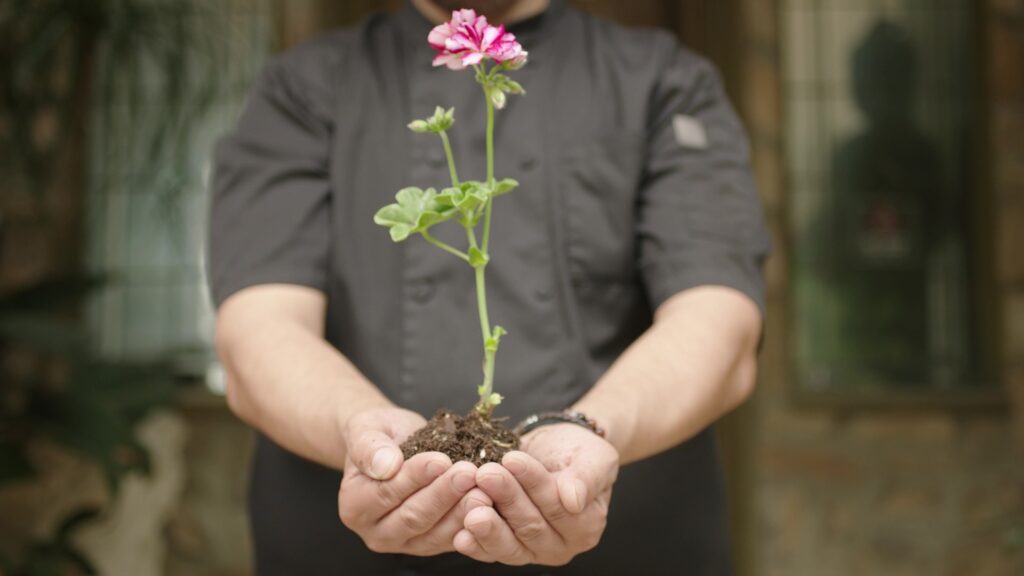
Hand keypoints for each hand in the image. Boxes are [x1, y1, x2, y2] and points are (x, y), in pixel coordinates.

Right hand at [338, 407, 490, 554]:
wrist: (394, 443)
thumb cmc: (379, 435)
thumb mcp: (366, 429)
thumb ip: (370, 447)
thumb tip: (385, 465)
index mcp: (354, 506)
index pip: (385, 494)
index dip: (414, 478)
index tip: (440, 460)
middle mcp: (377, 532)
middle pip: (413, 518)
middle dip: (443, 494)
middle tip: (468, 473)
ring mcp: (406, 543)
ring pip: (436, 533)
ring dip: (462, 511)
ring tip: (483, 487)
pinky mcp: (432, 544)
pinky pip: (453, 538)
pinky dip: (471, 521)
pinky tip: (490, 501)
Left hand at [453, 423, 619, 565]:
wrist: (554, 450)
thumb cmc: (578, 452)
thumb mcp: (593, 458)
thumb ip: (586, 478)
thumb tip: (574, 501)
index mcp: (586, 527)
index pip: (559, 508)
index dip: (535, 484)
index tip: (513, 459)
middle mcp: (559, 545)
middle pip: (531, 527)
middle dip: (506, 499)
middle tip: (485, 474)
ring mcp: (530, 550)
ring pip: (508, 544)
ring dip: (487, 525)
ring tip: (471, 501)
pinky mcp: (505, 546)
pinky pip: (488, 550)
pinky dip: (473, 543)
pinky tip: (459, 534)